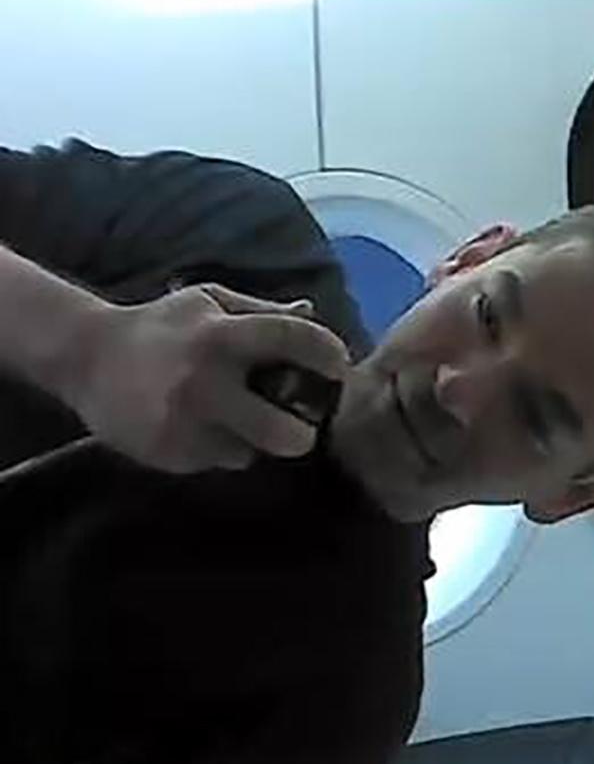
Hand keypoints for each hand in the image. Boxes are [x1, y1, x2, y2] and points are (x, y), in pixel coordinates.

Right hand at [66, 284, 351, 472]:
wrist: (85, 356)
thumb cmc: (160, 326)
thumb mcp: (209, 302)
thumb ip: (263, 311)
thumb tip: (311, 315)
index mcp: (221, 336)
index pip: (295, 340)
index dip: (328, 354)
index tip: (338, 366)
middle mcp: (206, 384)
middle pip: (286, 434)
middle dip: (303, 433)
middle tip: (300, 425)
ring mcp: (185, 425)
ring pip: (253, 453)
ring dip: (254, 440)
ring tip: (235, 418)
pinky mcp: (169, 454)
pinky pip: (218, 461)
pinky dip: (220, 448)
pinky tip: (199, 425)